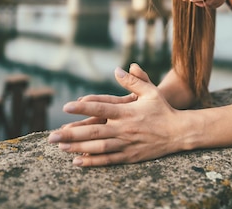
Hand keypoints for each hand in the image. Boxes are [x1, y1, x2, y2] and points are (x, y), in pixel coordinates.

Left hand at [48, 63, 182, 166]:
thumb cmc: (163, 109)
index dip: (83, 108)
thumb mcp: (150, 91)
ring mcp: (126, 144)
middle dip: (71, 134)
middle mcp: (124, 128)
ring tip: (60, 147)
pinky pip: (108, 160)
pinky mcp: (129, 156)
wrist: (179, 132)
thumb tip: (118, 69)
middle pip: (94, 131)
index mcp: (127, 111)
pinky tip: (77, 161)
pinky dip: (92, 162)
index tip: (66, 106)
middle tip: (52, 136)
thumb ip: (133, 81)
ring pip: (98, 147)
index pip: (101, 108)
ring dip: (78, 148)